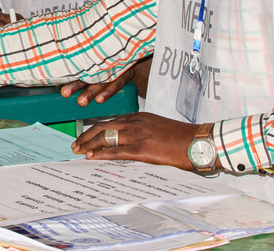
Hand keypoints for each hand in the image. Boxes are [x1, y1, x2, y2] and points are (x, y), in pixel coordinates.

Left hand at [60, 57, 151, 105]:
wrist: (132, 55)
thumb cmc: (107, 60)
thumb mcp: (94, 59)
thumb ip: (77, 68)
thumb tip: (55, 80)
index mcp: (91, 60)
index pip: (76, 67)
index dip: (65, 75)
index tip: (54, 83)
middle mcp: (100, 63)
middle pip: (86, 74)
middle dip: (75, 85)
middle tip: (64, 93)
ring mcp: (112, 68)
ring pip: (99, 81)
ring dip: (90, 92)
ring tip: (81, 102)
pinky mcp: (123, 73)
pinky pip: (115, 83)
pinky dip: (108, 92)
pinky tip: (100, 100)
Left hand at [71, 113, 201, 170]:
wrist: (198, 142)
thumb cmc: (181, 138)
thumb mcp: (157, 128)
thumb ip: (141, 131)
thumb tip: (127, 142)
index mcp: (138, 116)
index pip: (109, 122)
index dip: (94, 129)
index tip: (84, 136)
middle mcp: (135, 122)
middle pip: (103, 127)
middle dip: (86, 136)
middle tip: (75, 144)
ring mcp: (138, 135)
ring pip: (106, 138)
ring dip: (90, 145)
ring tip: (79, 151)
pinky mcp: (143, 149)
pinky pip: (117, 151)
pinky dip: (102, 154)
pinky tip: (92, 157)